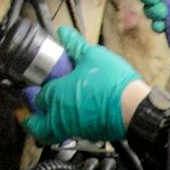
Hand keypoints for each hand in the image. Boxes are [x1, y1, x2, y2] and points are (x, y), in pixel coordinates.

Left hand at [24, 28, 141, 144]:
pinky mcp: (90, 135)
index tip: (43, 81)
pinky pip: (73, 133)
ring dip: (53, 122)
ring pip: (54, 132)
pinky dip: (73, 125)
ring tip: (63, 108)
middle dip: (35, 116)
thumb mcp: (92, 56)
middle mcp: (60, 116)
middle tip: (42, 105)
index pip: (36, 95)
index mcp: (55, 96)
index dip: (37, 88)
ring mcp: (75, 129)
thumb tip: (63, 34)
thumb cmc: (112, 84)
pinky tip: (84, 112)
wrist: (135, 109)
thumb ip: (74, 45)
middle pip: (37, 124)